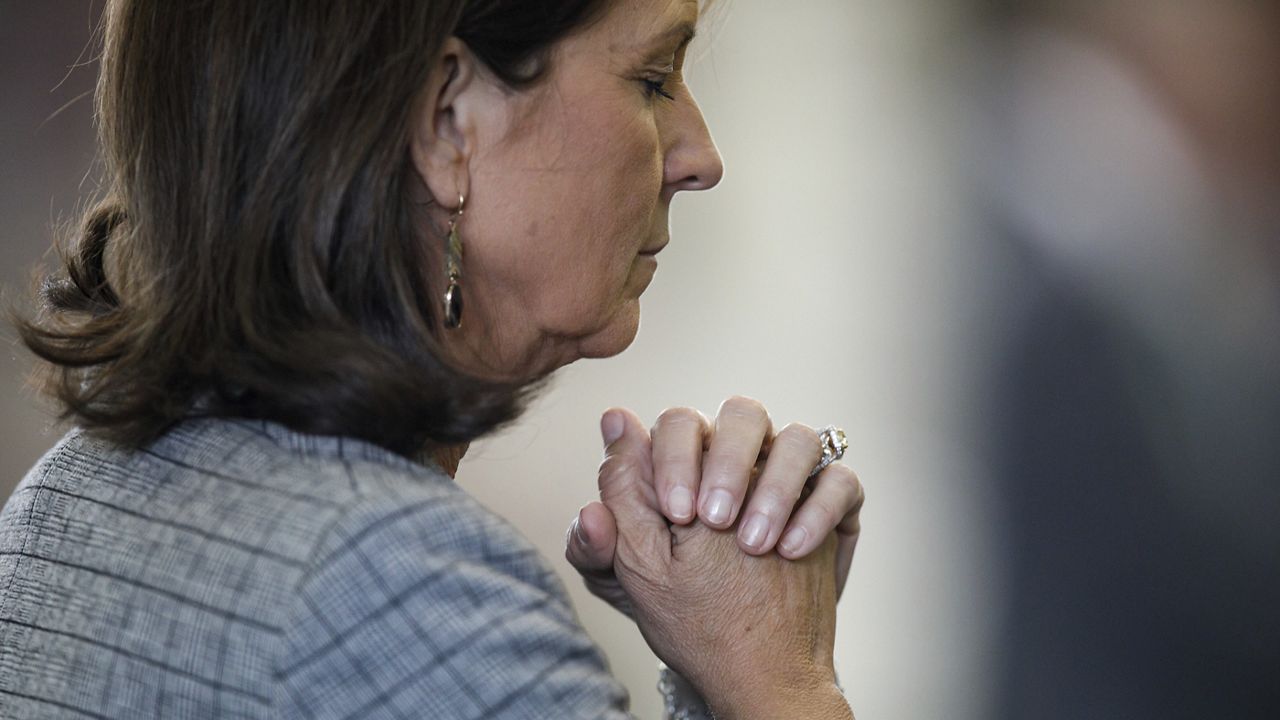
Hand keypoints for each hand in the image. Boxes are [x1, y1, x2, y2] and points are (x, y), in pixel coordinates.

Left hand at [565, 397, 863, 618]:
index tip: (674, 511)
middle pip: (744, 413)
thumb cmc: (680, 614)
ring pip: (799, 438)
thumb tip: (609, 429)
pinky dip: (819, 510)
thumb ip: (603, 515)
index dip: (675, 455)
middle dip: (728, 461)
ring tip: (753, 544)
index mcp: (689, 462)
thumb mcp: (628, 578)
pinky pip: (842, 480)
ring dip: (776, 486)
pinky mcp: (836, 503)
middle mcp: (744, 458)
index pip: (680, 422)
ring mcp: (794, 477)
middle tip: (714, 520)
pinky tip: (792, 550)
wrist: (751, 669)